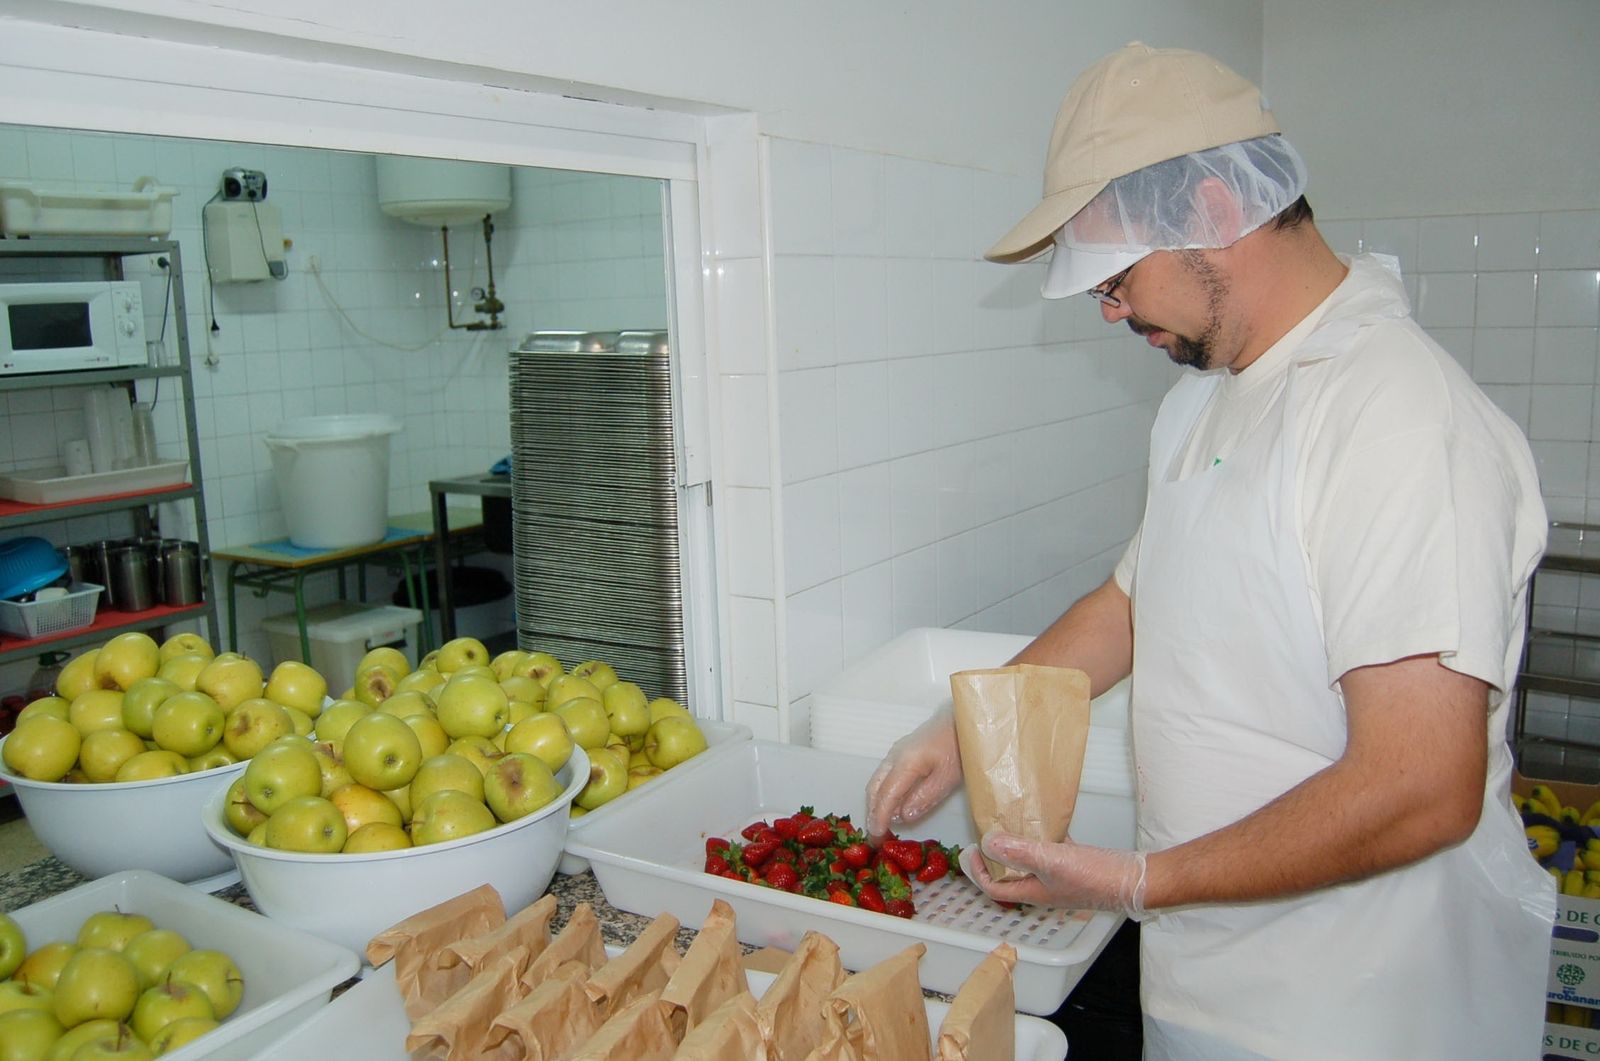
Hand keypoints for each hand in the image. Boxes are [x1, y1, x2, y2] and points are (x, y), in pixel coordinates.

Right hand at [865, 710, 961, 840]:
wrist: (962, 719)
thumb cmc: (959, 747)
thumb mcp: (948, 777)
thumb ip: (925, 797)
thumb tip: (902, 817)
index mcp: (906, 763)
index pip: (886, 795)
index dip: (879, 817)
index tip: (877, 836)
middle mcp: (895, 756)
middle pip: (874, 788)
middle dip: (872, 812)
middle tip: (875, 835)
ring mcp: (896, 752)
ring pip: (877, 780)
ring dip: (875, 803)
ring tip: (881, 824)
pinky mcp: (901, 751)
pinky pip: (884, 775)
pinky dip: (882, 793)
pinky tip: (892, 805)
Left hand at [960, 829, 1149, 919]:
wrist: (1136, 880)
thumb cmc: (1096, 877)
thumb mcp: (1051, 861)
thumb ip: (1019, 851)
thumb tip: (987, 843)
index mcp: (1034, 892)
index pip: (996, 888)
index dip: (979, 872)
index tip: (971, 851)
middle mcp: (1044, 888)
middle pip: (1010, 874)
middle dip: (996, 856)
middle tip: (988, 833)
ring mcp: (1061, 878)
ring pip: (1031, 862)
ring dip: (1019, 845)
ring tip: (1011, 823)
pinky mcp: (1077, 866)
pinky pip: (1052, 851)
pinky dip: (1044, 838)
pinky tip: (1046, 821)